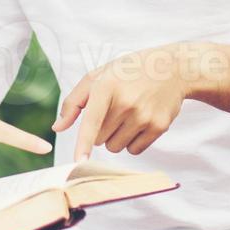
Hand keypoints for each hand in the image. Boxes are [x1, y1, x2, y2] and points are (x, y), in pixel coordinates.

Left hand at [52, 45, 189, 161]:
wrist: (171, 68)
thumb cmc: (128, 72)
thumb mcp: (99, 76)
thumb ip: (74, 102)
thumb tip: (57, 128)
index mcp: (107, 86)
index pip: (92, 121)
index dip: (84, 143)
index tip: (79, 161)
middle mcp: (126, 102)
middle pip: (99, 139)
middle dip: (102, 129)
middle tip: (114, 110)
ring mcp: (144, 115)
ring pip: (115, 147)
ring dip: (116, 137)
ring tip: (127, 115)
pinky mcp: (159, 126)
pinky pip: (134, 150)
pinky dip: (133, 141)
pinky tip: (140, 121)